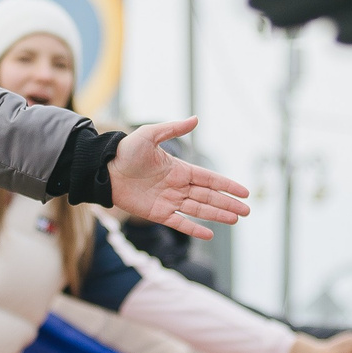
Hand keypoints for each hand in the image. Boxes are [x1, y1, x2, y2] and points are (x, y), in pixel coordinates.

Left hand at [108, 119, 248, 238]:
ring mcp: (168, 200)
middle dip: (228, 203)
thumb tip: (196, 118)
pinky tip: (209, 234)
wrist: (104, 169)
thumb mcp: (149, 134)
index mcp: (180, 169)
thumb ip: (172, 129)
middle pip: (208, 197)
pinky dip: (194, 229)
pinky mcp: (157, 213)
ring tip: (235, 219)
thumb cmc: (126, 150)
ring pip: (198, 210)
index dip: (227, 185)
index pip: (209, 179)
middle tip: (247, 211)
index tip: (244, 192)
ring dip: (217, 215)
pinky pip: (179, 222)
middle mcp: (177, 186)